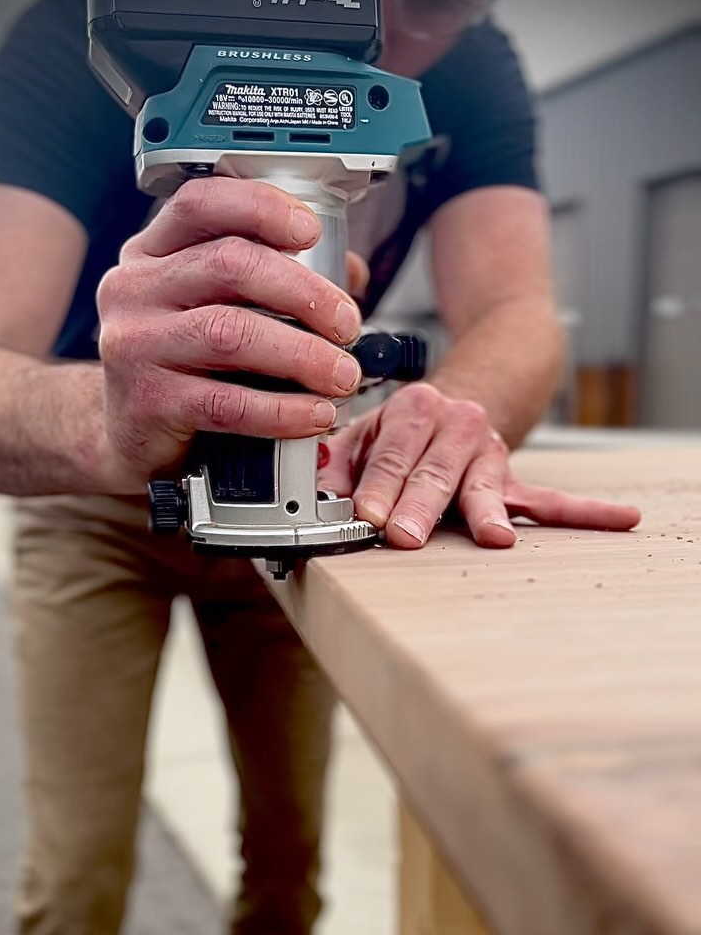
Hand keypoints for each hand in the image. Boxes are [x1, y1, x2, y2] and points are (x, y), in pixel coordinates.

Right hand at [96, 177, 362, 489]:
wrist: (127, 437)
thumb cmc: (178, 368)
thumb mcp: (208, 310)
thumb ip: (269, 282)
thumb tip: (347, 272)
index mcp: (152, 254)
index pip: (201, 204)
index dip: (261, 207)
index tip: (310, 230)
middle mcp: (135, 290)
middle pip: (230, 264)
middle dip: (304, 292)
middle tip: (346, 324)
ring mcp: (136, 345)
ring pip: (231, 332)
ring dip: (302, 354)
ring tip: (341, 376)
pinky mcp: (148, 403)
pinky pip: (227, 402)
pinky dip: (282, 411)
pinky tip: (313, 414)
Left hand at [323, 383, 641, 548]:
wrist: (464, 396)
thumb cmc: (406, 428)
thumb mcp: (363, 432)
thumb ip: (335, 462)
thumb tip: (311, 492)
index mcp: (414, 412)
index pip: (391, 454)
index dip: (376, 484)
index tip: (364, 513)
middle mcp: (456, 428)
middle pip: (435, 472)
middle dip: (420, 506)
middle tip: (405, 534)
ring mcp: (489, 455)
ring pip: (486, 486)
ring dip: (487, 514)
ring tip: (495, 538)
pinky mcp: (514, 480)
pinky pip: (554, 499)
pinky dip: (589, 512)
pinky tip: (623, 517)